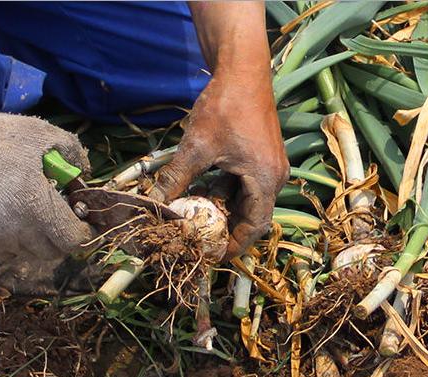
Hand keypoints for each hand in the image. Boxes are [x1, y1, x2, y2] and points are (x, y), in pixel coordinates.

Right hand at [0, 112, 92, 262]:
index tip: (81, 220)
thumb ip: (71, 153)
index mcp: (41, 210)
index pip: (74, 240)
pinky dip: (13, 244)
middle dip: (61, 237)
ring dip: (36, 240)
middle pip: (53, 252)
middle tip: (57, 216)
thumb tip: (83, 172)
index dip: (82, 232)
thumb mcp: (41, 135)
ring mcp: (0, 240)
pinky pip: (6, 253)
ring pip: (29, 253)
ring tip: (31, 216)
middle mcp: (23, 233)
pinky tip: (10, 222)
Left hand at [151, 1, 288, 260]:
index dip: (233, 246)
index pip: (254, 228)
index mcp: (264, 180)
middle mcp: (274, 177)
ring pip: (246, 201)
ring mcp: (269, 166)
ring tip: (195, 219)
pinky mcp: (261, 156)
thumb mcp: (195, 148)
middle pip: (252, 217)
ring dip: (223, 210)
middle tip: (199, 241)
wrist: (242, 69)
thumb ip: (175, 180)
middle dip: (225, 230)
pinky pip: (245, 185)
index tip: (211, 256)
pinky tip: (200, 192)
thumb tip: (153, 207)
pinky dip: (225, 193)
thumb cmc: (224, 107)